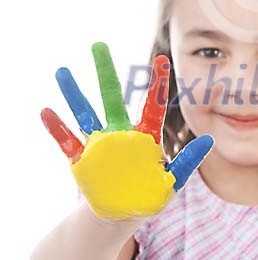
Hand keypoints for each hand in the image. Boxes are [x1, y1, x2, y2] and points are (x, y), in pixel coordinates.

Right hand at [41, 42, 213, 218]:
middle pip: (111, 96)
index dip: (157, 82)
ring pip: (85, 111)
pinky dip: (57, 128)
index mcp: (145, 136)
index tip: (163, 59)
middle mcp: (120, 132)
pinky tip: (46, 111)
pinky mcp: (82, 159)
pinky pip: (67, 141)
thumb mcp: (172, 181)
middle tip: (98, 45)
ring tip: (62, 71)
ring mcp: (99, 143)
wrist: (121, 215)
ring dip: (74, 92)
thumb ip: (188, 162)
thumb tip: (210, 140)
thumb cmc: (150, 195)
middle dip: (105, 71)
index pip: (152, 104)